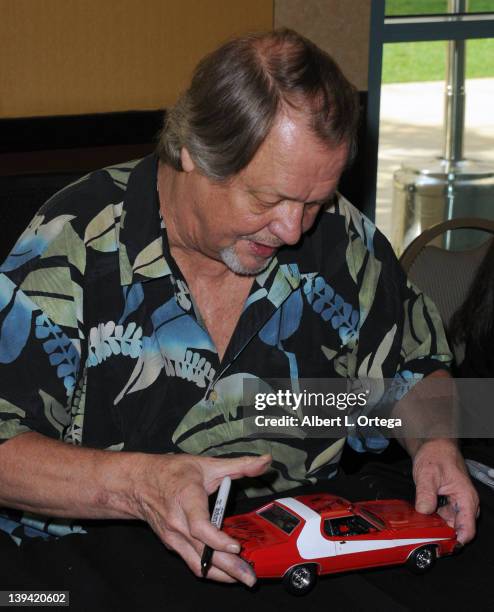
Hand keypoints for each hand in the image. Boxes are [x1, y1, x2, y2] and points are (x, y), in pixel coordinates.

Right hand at [129, 452, 270, 583]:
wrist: (138, 483)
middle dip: (228, 568)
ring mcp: (173, 537)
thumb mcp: (207, 464)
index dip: (218, 539)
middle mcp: (177, 522)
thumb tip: (265, 460)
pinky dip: (210, 569)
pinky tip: (226, 571)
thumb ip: (239, 465)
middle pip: (203, 552)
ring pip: (197, 564)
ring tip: (243, 578)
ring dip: (221, 575)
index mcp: (187, 498)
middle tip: (250, 577)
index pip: (200, 526)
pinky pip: (192, 562)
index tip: (236, 546)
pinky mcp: (172, 544)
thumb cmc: (172, 472)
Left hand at [412, 439, 478, 543]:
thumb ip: (426, 494)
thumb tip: (423, 512)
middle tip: (424, 537)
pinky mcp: (448, 504)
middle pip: (457, 530)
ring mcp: (456, 505)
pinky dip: (433, 519)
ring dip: (436, 527)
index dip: (454, 542)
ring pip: (448, 525)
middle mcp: (465, 505)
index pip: (467, 530)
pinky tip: (422, 517)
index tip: (440, 547)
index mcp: (466, 499)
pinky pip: (442, 517)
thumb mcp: (427, 474)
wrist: (434, 446)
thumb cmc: (436, 456)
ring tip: (420, 526)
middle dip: (442, 535)